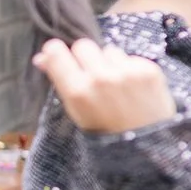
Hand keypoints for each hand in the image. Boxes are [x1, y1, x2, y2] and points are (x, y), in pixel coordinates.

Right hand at [31, 38, 176, 133]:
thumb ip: (60, 81)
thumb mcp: (76, 111)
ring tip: (117, 85)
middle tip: (92, 74)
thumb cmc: (105, 130)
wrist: (147, 144)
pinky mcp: (149, 70)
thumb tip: (41, 57)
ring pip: (109, 50)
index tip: (61, 56)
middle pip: (83, 45)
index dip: (56, 51)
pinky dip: (130, 68)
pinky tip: (133, 86)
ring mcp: (127, 73)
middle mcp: (101, 78)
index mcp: (77, 92)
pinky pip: (131, 58)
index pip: (56, 52)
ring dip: (110, 63)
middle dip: (85, 57)